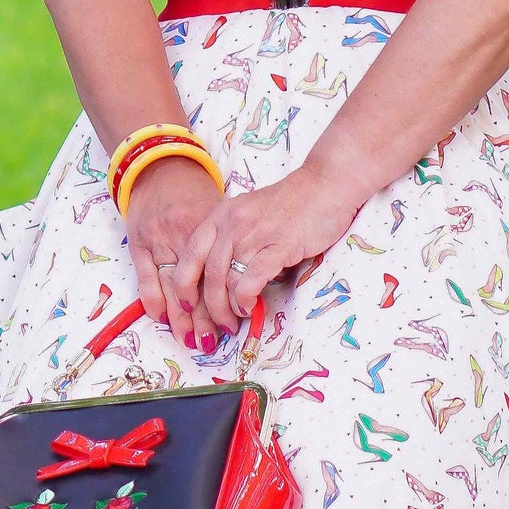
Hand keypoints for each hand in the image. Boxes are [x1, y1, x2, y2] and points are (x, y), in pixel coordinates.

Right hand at [124, 156, 227, 343]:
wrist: (160, 166)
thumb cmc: (195, 193)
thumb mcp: (219, 212)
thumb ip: (230, 243)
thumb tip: (249, 280)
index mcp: (208, 223)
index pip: (218, 270)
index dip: (227, 298)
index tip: (235, 321)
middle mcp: (182, 232)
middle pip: (197, 283)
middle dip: (204, 316)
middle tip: (213, 341)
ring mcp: (157, 239)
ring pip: (172, 285)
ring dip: (181, 317)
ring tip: (191, 340)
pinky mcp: (138, 243)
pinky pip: (146, 278)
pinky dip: (154, 300)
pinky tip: (162, 319)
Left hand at [172, 158, 365, 339]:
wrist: (326, 184)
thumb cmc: (291, 204)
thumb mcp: (249, 215)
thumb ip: (234, 240)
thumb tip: (224, 280)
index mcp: (220, 215)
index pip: (190, 254)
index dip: (183, 284)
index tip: (186, 305)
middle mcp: (232, 223)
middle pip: (207, 273)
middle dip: (208, 307)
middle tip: (219, 324)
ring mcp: (255, 233)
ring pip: (227, 280)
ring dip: (229, 307)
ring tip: (237, 318)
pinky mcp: (280, 244)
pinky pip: (252, 278)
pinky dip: (246, 298)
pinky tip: (250, 307)